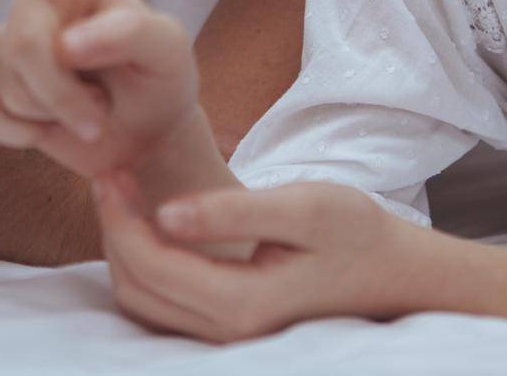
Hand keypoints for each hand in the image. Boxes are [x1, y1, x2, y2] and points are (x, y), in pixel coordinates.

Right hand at [0, 0, 199, 178]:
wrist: (144, 138)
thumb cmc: (156, 78)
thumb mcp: (167, 49)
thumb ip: (129, 33)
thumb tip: (68, 43)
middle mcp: (36, 3)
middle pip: (22, 42)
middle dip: (62, 93)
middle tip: (100, 114)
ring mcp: (10, 45)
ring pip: (6, 85)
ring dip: (53, 116)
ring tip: (85, 109)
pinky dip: (23, 135)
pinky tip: (49, 127)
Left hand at [92, 172, 418, 341]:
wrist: (396, 272)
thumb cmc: (356, 231)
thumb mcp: (303, 207)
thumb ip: (231, 212)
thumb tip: (165, 212)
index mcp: (243, 303)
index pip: (151, 264)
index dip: (120, 216)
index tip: (112, 169)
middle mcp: (228, 332)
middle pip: (136, 286)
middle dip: (114, 229)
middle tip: (111, 174)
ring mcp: (227, 337)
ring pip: (142, 302)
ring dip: (124, 248)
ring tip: (125, 194)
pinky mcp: (228, 327)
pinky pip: (162, 306)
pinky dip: (143, 266)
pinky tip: (151, 224)